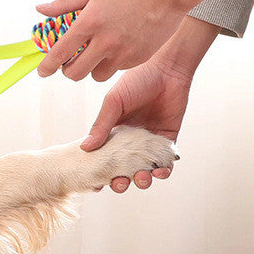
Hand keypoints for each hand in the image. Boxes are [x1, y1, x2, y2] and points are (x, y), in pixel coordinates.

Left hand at [35, 0, 188, 80]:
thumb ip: (65, 3)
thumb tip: (40, 9)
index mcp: (90, 23)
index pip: (60, 53)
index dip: (47, 66)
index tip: (42, 71)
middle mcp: (105, 42)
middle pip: (76, 73)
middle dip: (68, 70)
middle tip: (70, 61)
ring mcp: (123, 53)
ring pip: (96, 76)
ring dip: (91, 68)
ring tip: (95, 52)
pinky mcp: (138, 58)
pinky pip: (117, 69)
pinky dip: (112, 63)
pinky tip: (117, 45)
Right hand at [81, 51, 191, 191]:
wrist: (168, 70)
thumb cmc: (137, 80)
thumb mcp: (113, 102)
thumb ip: (101, 125)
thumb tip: (85, 148)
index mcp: (112, 131)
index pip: (103, 157)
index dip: (99, 171)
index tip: (97, 183)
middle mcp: (130, 140)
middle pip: (122, 169)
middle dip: (120, 181)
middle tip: (119, 182)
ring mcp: (149, 142)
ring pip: (143, 170)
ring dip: (141, 180)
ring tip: (141, 178)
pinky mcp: (168, 141)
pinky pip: (165, 163)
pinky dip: (162, 171)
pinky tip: (159, 171)